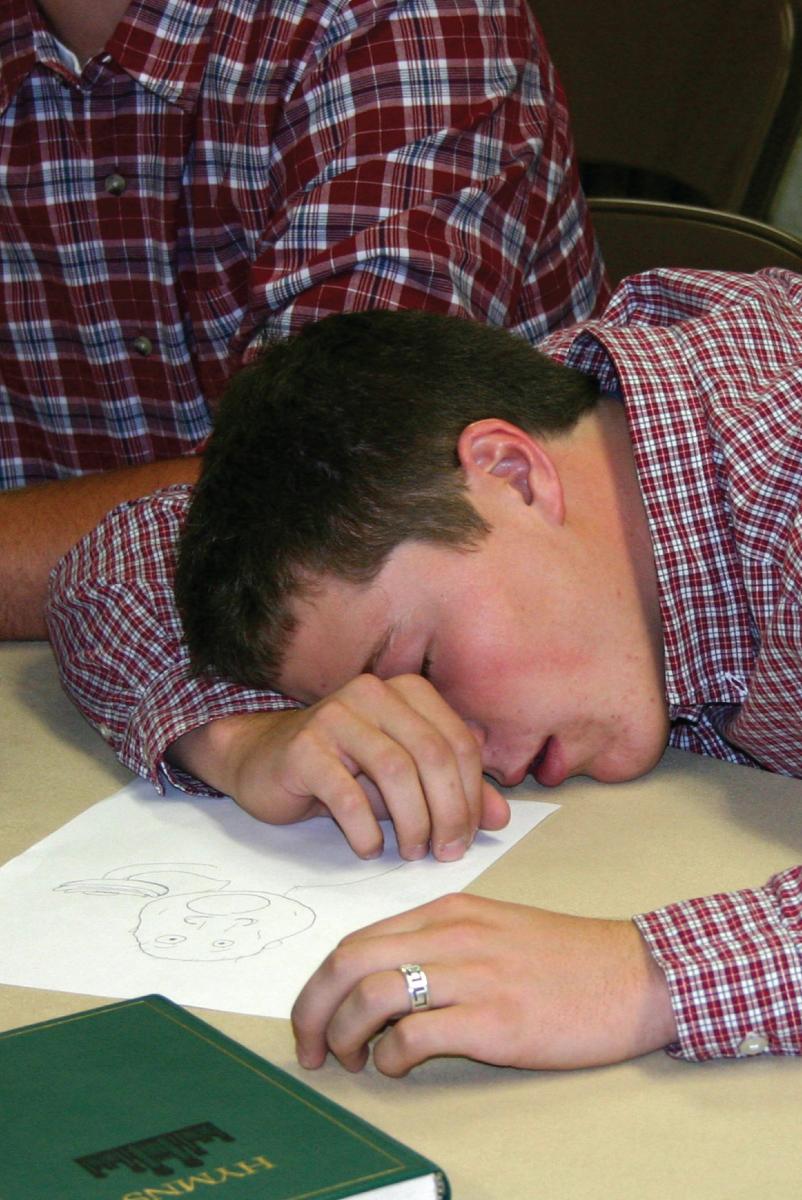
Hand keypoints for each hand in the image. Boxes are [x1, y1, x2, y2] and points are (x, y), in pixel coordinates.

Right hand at [169, 674, 509, 860]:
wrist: (263, 761)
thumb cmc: (343, 770)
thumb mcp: (405, 779)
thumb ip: (454, 792)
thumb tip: (502, 819)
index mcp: (408, 691)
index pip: (459, 742)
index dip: (472, 795)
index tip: (468, 839)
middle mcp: (374, 692)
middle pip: (433, 754)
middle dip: (448, 812)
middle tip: (445, 853)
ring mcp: (336, 715)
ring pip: (395, 770)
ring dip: (412, 822)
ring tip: (411, 852)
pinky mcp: (304, 747)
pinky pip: (347, 793)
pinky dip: (365, 829)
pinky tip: (368, 847)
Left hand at [291, 893, 676, 1074]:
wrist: (634, 974)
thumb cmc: (565, 957)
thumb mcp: (493, 927)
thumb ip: (438, 943)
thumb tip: (381, 979)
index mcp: (448, 912)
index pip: (356, 941)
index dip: (322, 984)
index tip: (317, 1017)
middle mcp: (451, 935)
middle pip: (348, 963)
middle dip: (312, 1010)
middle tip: (312, 1047)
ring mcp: (472, 975)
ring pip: (371, 996)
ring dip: (343, 1037)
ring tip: (351, 1062)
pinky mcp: (493, 1020)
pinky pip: (413, 1036)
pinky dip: (389, 1057)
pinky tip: (398, 1065)